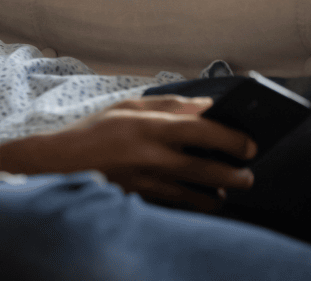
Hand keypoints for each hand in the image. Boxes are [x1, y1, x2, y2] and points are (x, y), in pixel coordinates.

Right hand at [7, 95, 256, 211]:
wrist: (59, 163)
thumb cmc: (94, 131)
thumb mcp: (128, 107)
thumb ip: (169, 105)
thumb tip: (207, 107)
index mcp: (149, 126)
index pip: (204, 131)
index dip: (233, 138)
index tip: (250, 144)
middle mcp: (151, 156)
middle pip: (209, 170)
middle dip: (236, 174)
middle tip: (247, 173)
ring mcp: (147, 181)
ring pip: (198, 195)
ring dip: (218, 193)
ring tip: (225, 187)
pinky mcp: (142, 199)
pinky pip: (180, 204)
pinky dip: (195, 201)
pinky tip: (201, 196)